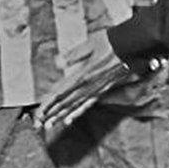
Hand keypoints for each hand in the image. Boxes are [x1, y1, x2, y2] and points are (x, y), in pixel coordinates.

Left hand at [34, 31, 168, 133]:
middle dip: (50, 114)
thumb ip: (73, 55)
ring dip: (61, 116)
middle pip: (65, 103)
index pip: (60, 93)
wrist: (131, 46)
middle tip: (38, 125)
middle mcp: (87, 86)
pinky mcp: (102, 90)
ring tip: (50, 125)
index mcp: (82, 75)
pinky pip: (87, 104)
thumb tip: (57, 62)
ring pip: (75, 106)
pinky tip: (70, 119)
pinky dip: (77, 113)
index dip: (48, 104)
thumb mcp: (89, 44)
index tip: (38, 112)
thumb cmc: (109, 42)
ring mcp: (95, 90)